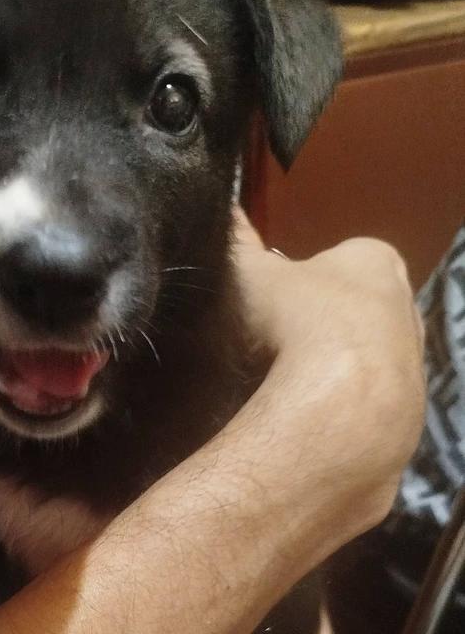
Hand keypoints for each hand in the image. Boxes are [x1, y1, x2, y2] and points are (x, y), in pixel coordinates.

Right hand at [232, 208, 424, 536]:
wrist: (338, 404)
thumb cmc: (295, 322)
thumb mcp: (250, 274)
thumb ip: (238, 240)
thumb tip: (222, 206)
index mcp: (374, 261)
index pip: (338, 263)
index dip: (299, 286)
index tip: (270, 308)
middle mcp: (405, 308)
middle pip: (356, 315)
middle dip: (321, 331)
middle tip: (275, 350)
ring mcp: (411, 368)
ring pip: (365, 367)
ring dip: (331, 379)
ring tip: (286, 394)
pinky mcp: (406, 421)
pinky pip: (365, 414)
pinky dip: (339, 419)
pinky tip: (307, 427)